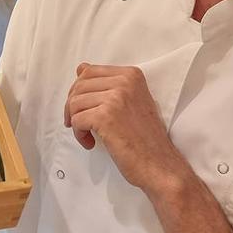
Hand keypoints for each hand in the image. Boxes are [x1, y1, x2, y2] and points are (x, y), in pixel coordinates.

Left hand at [64, 63, 189, 194]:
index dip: (79, 92)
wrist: (159, 164)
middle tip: (81, 124)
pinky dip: (79, 134)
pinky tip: (91, 142)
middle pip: (79, 86)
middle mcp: (124, 81)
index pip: (89, 72)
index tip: (83, 108)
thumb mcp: (130, 101)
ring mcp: (116, 98)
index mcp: (131, 75)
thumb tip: (81, 68)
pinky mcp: (106, 116)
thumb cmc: (144, 137)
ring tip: (89, 135)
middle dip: (73, 107)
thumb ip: (108, 84)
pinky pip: (77, 120)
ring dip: (76, 122)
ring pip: (75, 103)